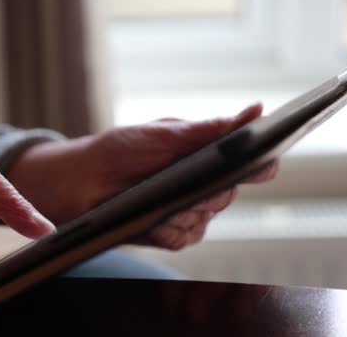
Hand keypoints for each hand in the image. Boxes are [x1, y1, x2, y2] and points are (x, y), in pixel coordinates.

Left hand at [9, 104, 276, 250]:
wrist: (81, 180)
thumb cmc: (121, 149)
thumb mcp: (163, 133)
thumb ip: (207, 130)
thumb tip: (255, 110)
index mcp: (204, 156)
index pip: (248, 163)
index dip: (261, 164)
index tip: (265, 163)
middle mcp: (200, 185)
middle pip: (227, 195)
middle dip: (211, 193)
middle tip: (193, 188)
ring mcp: (186, 211)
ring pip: (205, 219)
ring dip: (185, 213)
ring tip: (163, 204)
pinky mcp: (169, 233)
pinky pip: (183, 237)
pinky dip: (170, 230)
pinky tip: (155, 222)